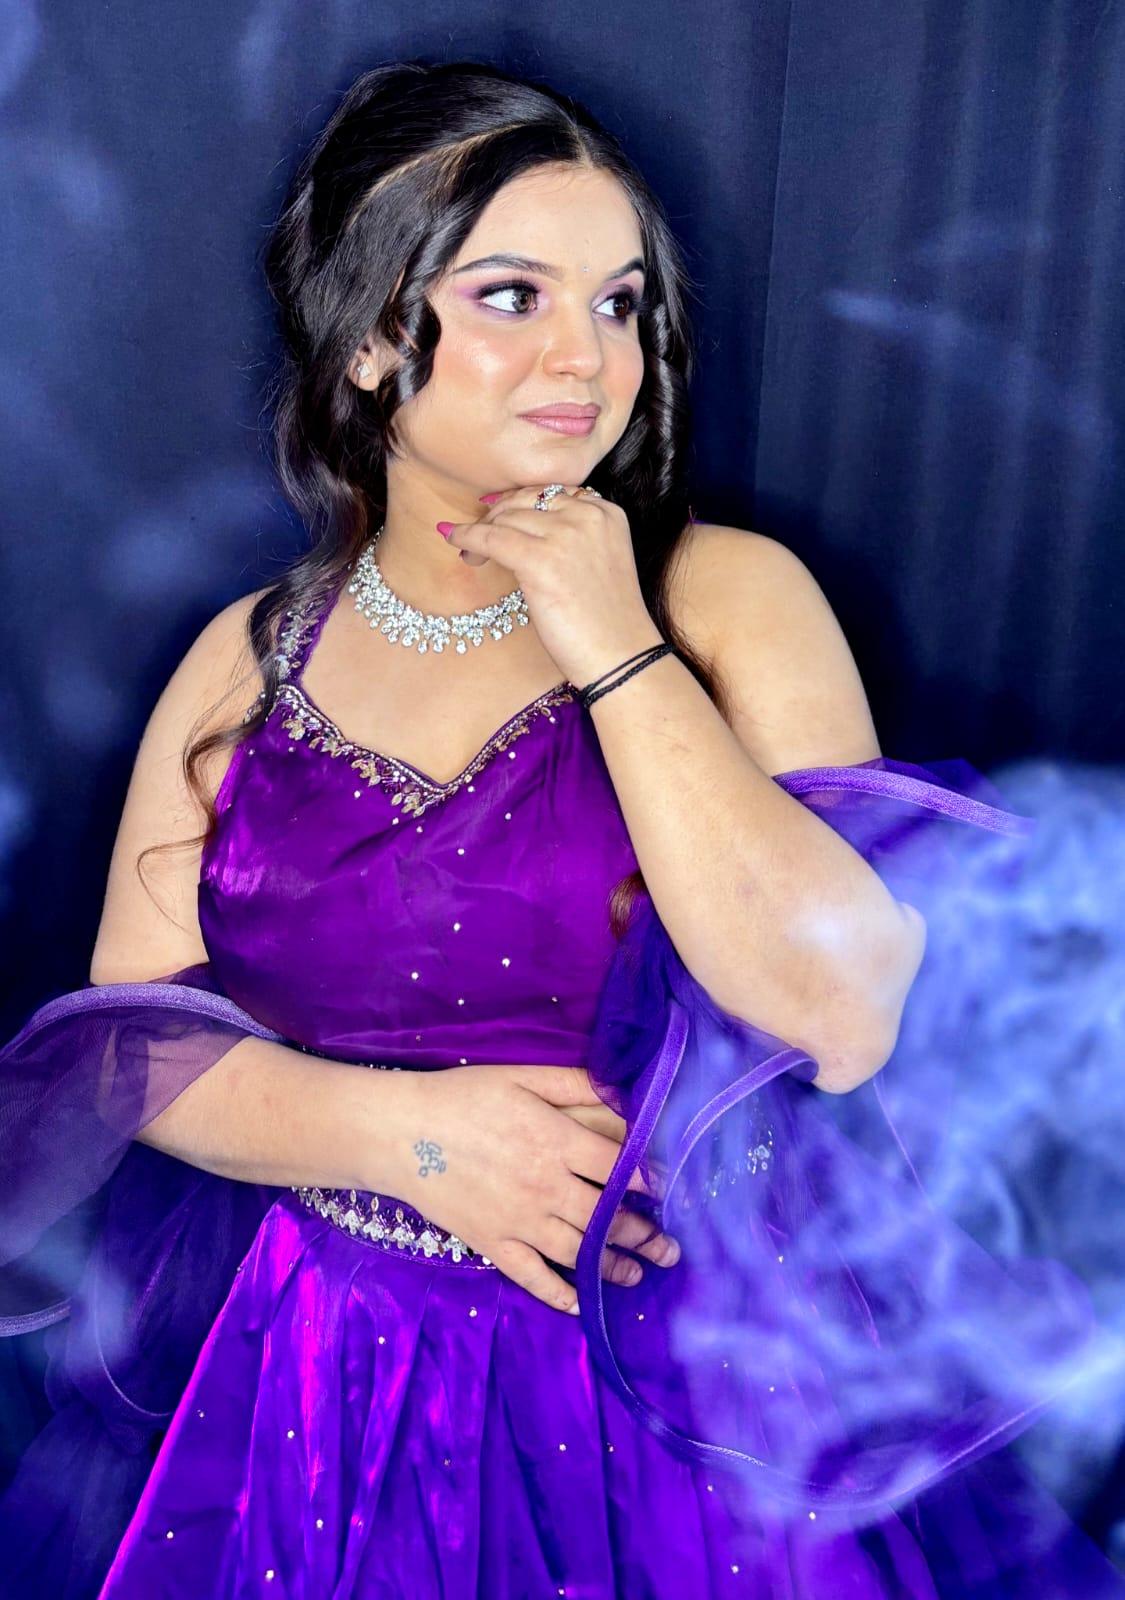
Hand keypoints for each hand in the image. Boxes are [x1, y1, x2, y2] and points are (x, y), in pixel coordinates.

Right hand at [390, 1061, 679, 1316]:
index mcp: (556, 1141)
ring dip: (615, 1267)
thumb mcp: (521, 1077)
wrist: (400, 1133)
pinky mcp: (493, 1244)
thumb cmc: (464, 1098)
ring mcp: (519, 1221)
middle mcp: (545, 1186)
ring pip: (579, 1252)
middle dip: (645, 1236)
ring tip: (639, 1275)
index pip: (621, 1167)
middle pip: (608, 1217)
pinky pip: (533, 1277)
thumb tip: (621, 1089)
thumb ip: (574, 1084)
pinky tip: (581, 1304)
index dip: (652, 1181)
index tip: (673, 1192)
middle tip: (670, 1249)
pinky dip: (559, 1294)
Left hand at [437, 485, 663, 688]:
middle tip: (478, 536)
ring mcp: (565, 535)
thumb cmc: (606, 621)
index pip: (550, 492)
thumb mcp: (597, 562)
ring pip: (506, 518)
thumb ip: (571, 537)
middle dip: (497, 516)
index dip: (518, 504)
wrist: (621, 656)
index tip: (498, 516)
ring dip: (481, 531)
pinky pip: (491, 538)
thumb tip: (517, 526)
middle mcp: (587, 515)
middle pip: (525, 501)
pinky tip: (453, 538)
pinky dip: (467, 537)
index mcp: (606, 512)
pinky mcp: (540, 560)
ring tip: (469, 553)